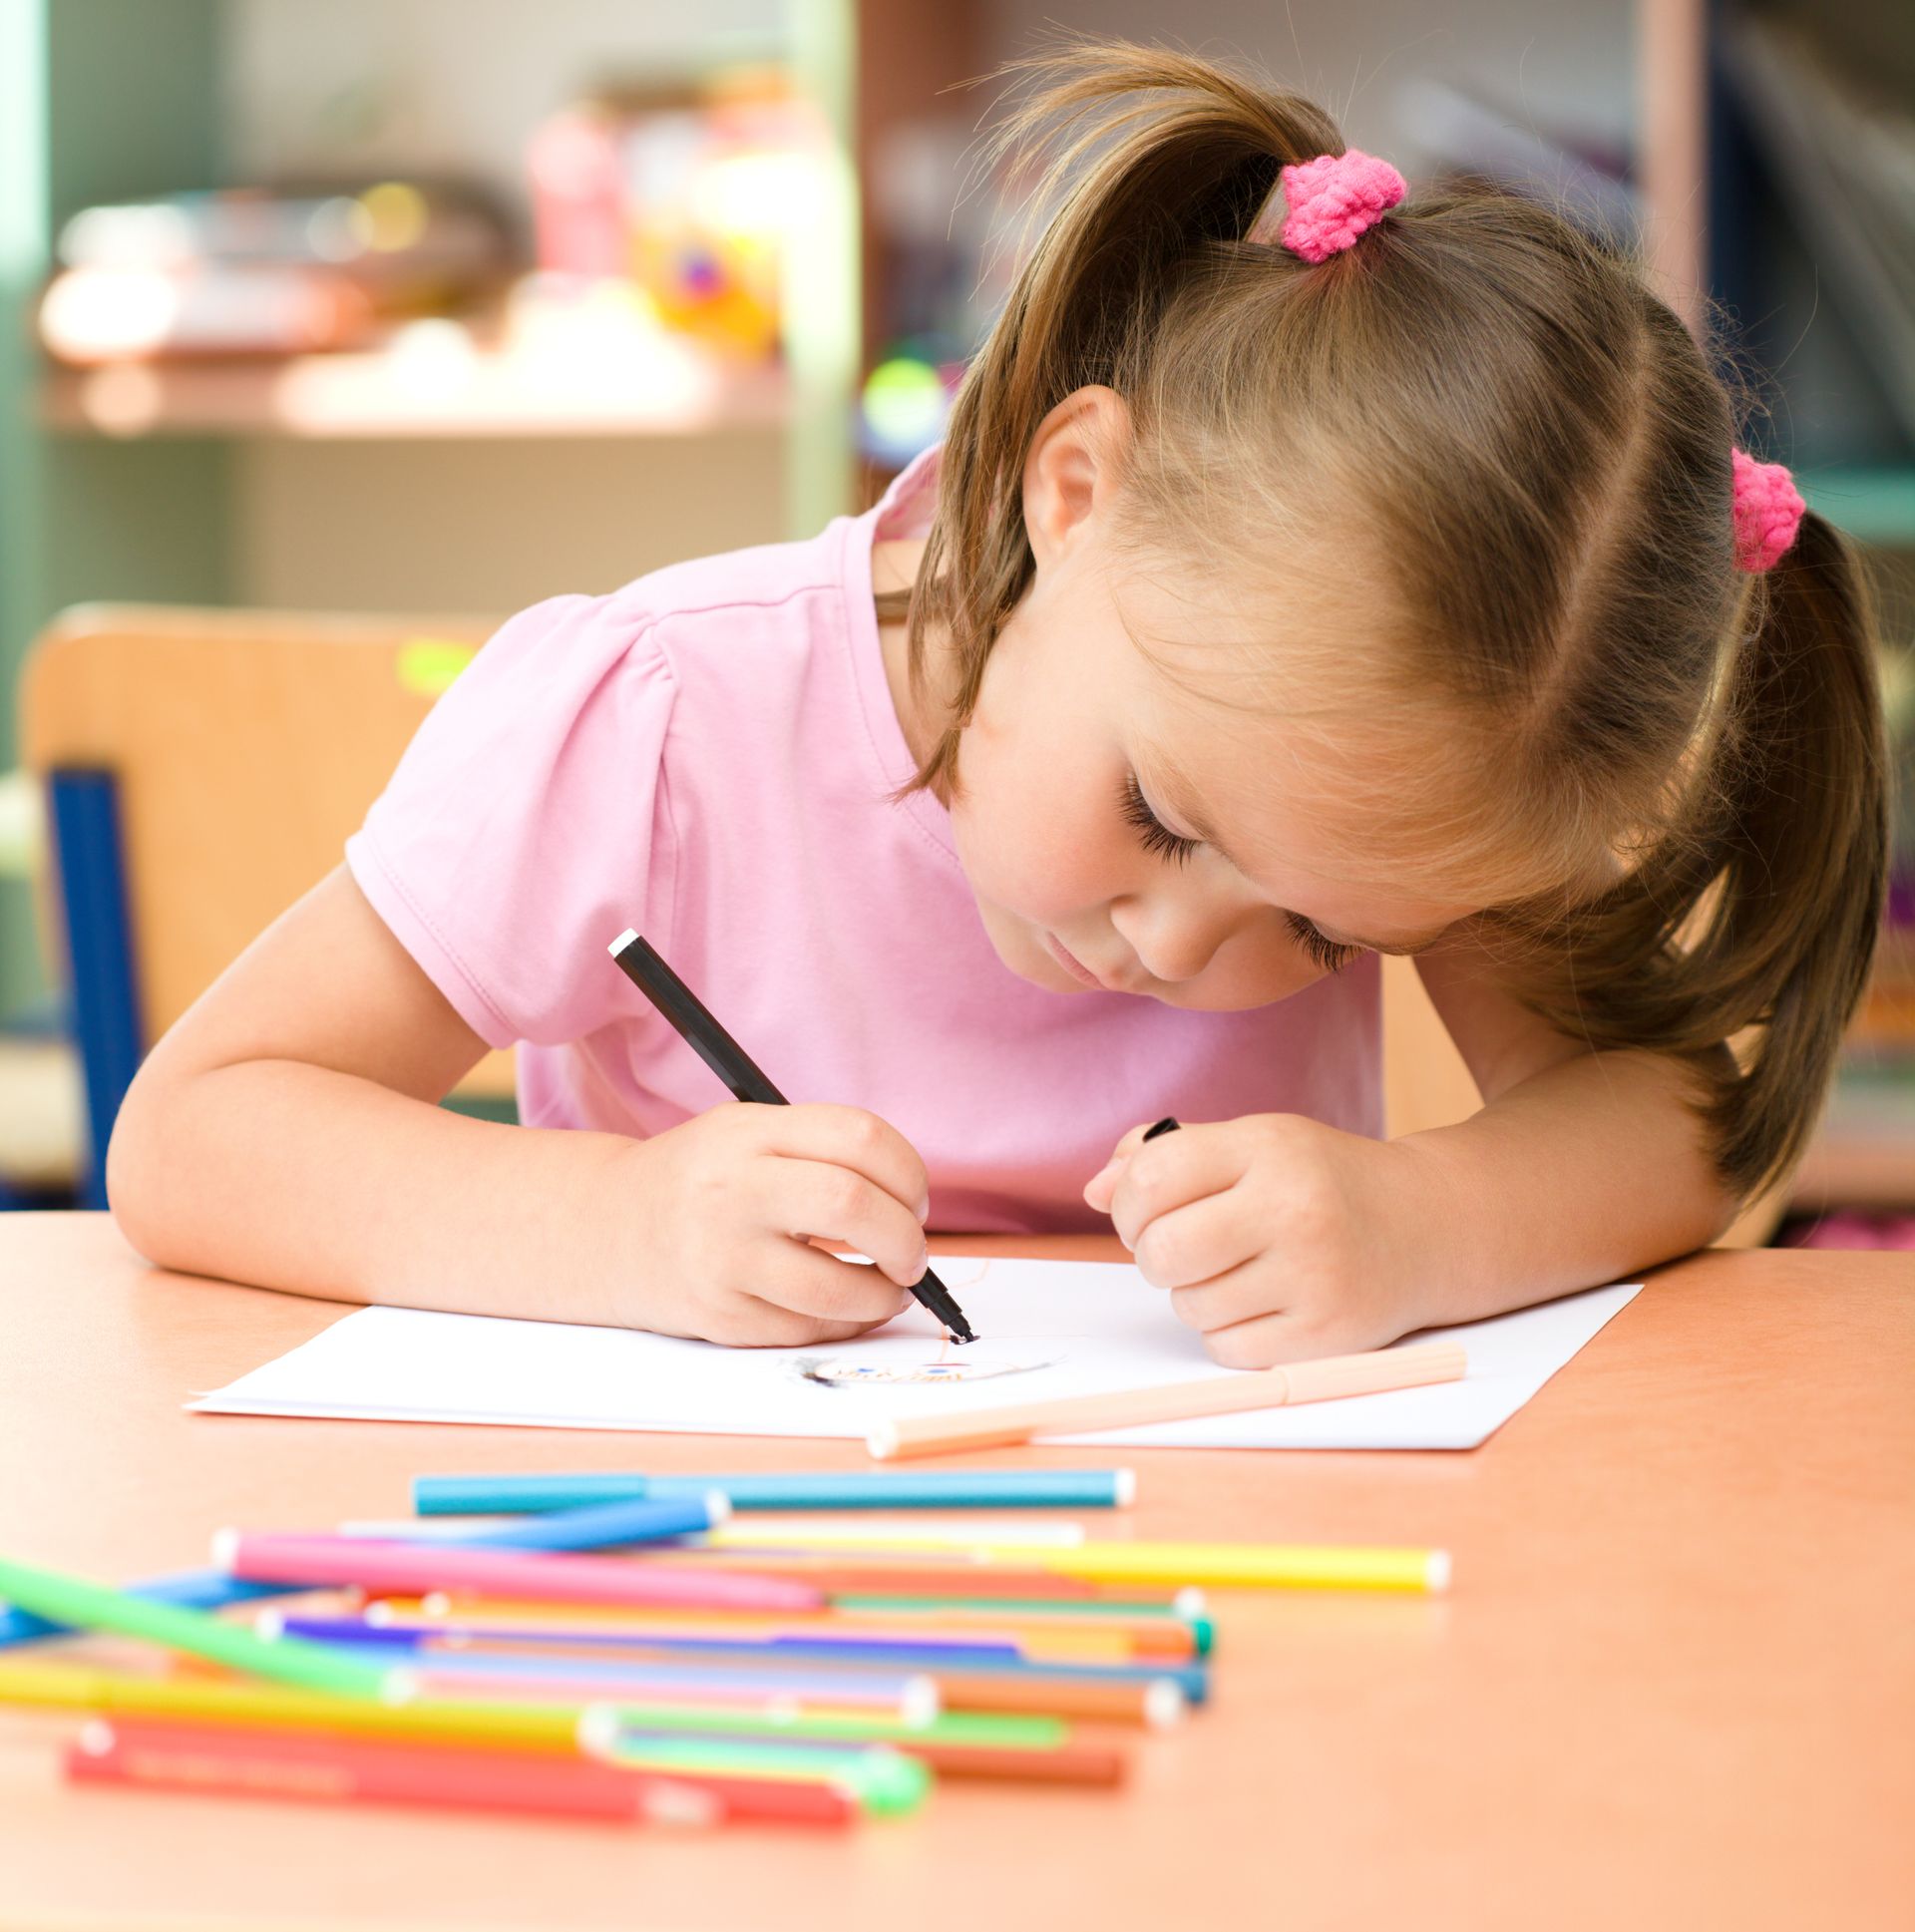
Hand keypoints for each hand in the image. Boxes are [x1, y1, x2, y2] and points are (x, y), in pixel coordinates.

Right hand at [604, 1103, 930, 1346]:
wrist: (608, 1230)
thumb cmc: (703, 1180)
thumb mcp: (749, 1134)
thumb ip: (823, 1151)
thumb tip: (913, 1207)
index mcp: (749, 1133)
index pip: (860, 1137)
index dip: (909, 1173)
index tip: (914, 1198)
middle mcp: (732, 1191)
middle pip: (854, 1205)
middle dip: (906, 1237)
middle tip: (914, 1252)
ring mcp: (723, 1259)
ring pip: (839, 1287)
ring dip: (887, 1293)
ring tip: (890, 1285)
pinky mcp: (721, 1318)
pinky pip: (810, 1329)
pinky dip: (848, 1321)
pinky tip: (847, 1304)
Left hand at [1083, 1114, 1435, 1366]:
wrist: (1427, 1226)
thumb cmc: (1318, 1181)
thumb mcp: (1251, 1143)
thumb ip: (1167, 1155)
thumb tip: (1097, 1192)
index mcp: (1267, 1148)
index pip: (1151, 1177)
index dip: (1128, 1202)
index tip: (1146, 1210)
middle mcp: (1293, 1208)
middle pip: (1162, 1251)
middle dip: (1153, 1255)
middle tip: (1182, 1248)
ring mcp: (1314, 1275)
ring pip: (1190, 1306)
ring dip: (1196, 1294)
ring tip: (1238, 1270)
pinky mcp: (1326, 1333)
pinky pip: (1225, 1348)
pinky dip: (1227, 1332)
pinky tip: (1263, 1302)